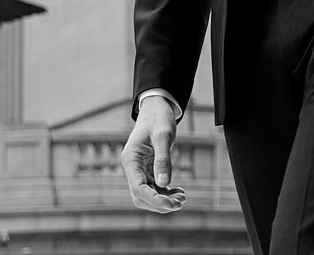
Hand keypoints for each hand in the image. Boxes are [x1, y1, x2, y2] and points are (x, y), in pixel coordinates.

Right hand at [121, 96, 185, 212]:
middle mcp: (132, 167)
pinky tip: (178, 191)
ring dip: (164, 200)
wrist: (156, 108)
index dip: (153, 200)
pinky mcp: (147, 170)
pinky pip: (154, 188)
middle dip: (159, 203)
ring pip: (148, 195)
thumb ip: (163, 160)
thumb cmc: (158, 119)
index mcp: (131, 159)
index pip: (138, 188)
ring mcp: (139, 170)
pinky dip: (165, 193)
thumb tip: (164, 184)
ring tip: (182, 198)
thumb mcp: (163, 136)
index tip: (170, 205)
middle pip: (141, 196)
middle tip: (180, 203)